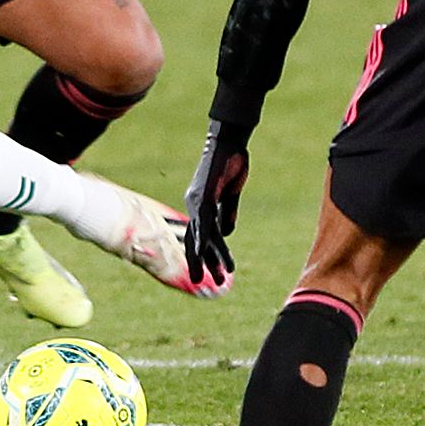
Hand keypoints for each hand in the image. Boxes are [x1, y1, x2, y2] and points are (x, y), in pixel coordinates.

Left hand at [184, 120, 250, 287]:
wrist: (229, 141)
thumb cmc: (230, 162)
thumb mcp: (230, 192)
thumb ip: (227, 211)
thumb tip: (226, 233)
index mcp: (200, 204)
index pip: (199, 235)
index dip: (204, 254)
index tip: (209, 272)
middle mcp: (194, 205)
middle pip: (195, 240)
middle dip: (201, 264)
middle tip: (204, 284)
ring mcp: (197, 201)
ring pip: (202, 237)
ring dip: (210, 258)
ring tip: (218, 278)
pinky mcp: (204, 196)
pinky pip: (205, 223)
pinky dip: (207, 239)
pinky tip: (208, 252)